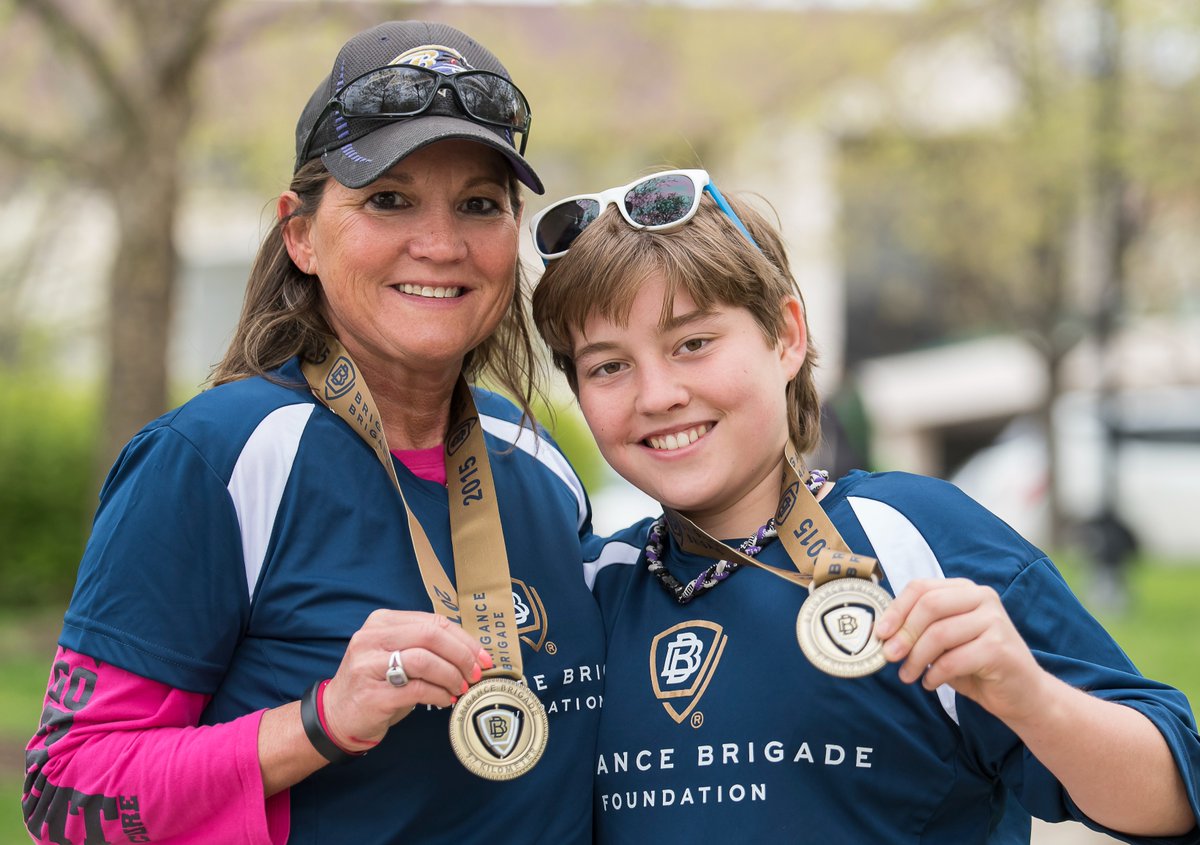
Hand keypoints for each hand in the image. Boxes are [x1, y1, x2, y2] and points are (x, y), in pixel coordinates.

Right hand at [320, 610, 489, 751]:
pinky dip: (439, 694)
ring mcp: (368, 666)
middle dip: (461, 655)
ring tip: (460, 688)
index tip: (482, 657)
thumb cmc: (377, 683)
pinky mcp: (372, 695)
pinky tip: (446, 700)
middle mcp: (371, 639)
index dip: (463, 639)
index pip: (432, 622)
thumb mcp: (397, 654)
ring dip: (451, 675)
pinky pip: (417, 689)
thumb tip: (472, 653)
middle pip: (430, 636)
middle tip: (474, 673)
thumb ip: (426, 646)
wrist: (336, 714)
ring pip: (424, 661)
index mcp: (381, 622)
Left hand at [874, 578, 1049, 721]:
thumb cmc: (977, 665)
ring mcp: (995, 620)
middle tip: (889, 656)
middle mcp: (982, 597)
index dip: (896, 609)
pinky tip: (930, 683)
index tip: (880, 633)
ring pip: (939, 634)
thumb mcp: (945, 641)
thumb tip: (883, 634)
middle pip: (929, 606)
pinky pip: (954, 659)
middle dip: (903, 633)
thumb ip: (921, 630)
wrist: (1023, 694)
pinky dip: (935, 675)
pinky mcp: (1000, 648)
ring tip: (908, 676)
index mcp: (965, 589)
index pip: (921, 588)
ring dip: (916, 659)